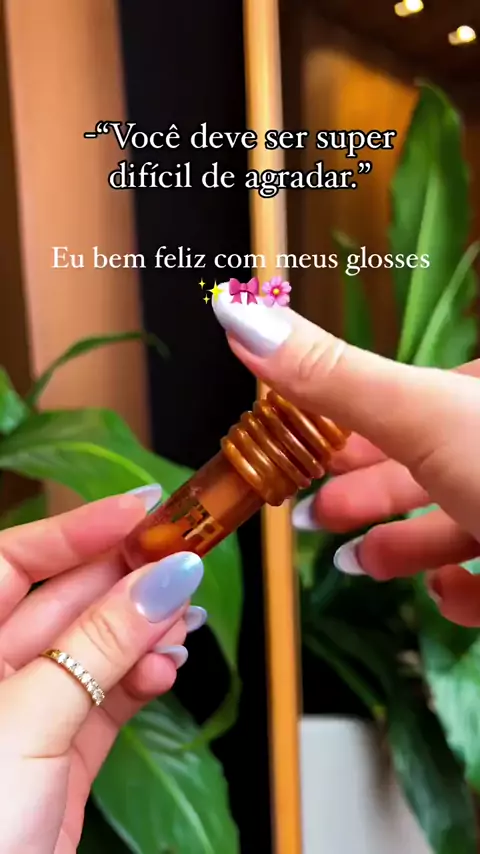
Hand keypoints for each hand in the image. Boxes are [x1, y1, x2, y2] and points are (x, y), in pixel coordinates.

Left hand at [0, 486, 205, 853]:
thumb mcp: (31, 720)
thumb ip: (101, 645)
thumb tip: (163, 579)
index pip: (14, 560)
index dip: (77, 528)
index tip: (140, 509)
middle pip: (66, 599)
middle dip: (127, 579)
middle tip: (182, 558)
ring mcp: (31, 711)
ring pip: (98, 646)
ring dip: (146, 629)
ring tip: (184, 618)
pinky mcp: (65, 751)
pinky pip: (113, 694)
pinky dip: (146, 676)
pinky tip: (169, 665)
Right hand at [212, 294, 479, 624]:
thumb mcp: (417, 413)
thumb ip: (329, 374)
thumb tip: (236, 313)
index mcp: (470, 397)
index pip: (395, 404)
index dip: (343, 427)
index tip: (298, 450)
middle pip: (419, 467)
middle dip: (363, 493)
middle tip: (313, 513)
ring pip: (454, 525)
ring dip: (402, 546)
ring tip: (356, 562)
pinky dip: (463, 590)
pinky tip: (444, 594)